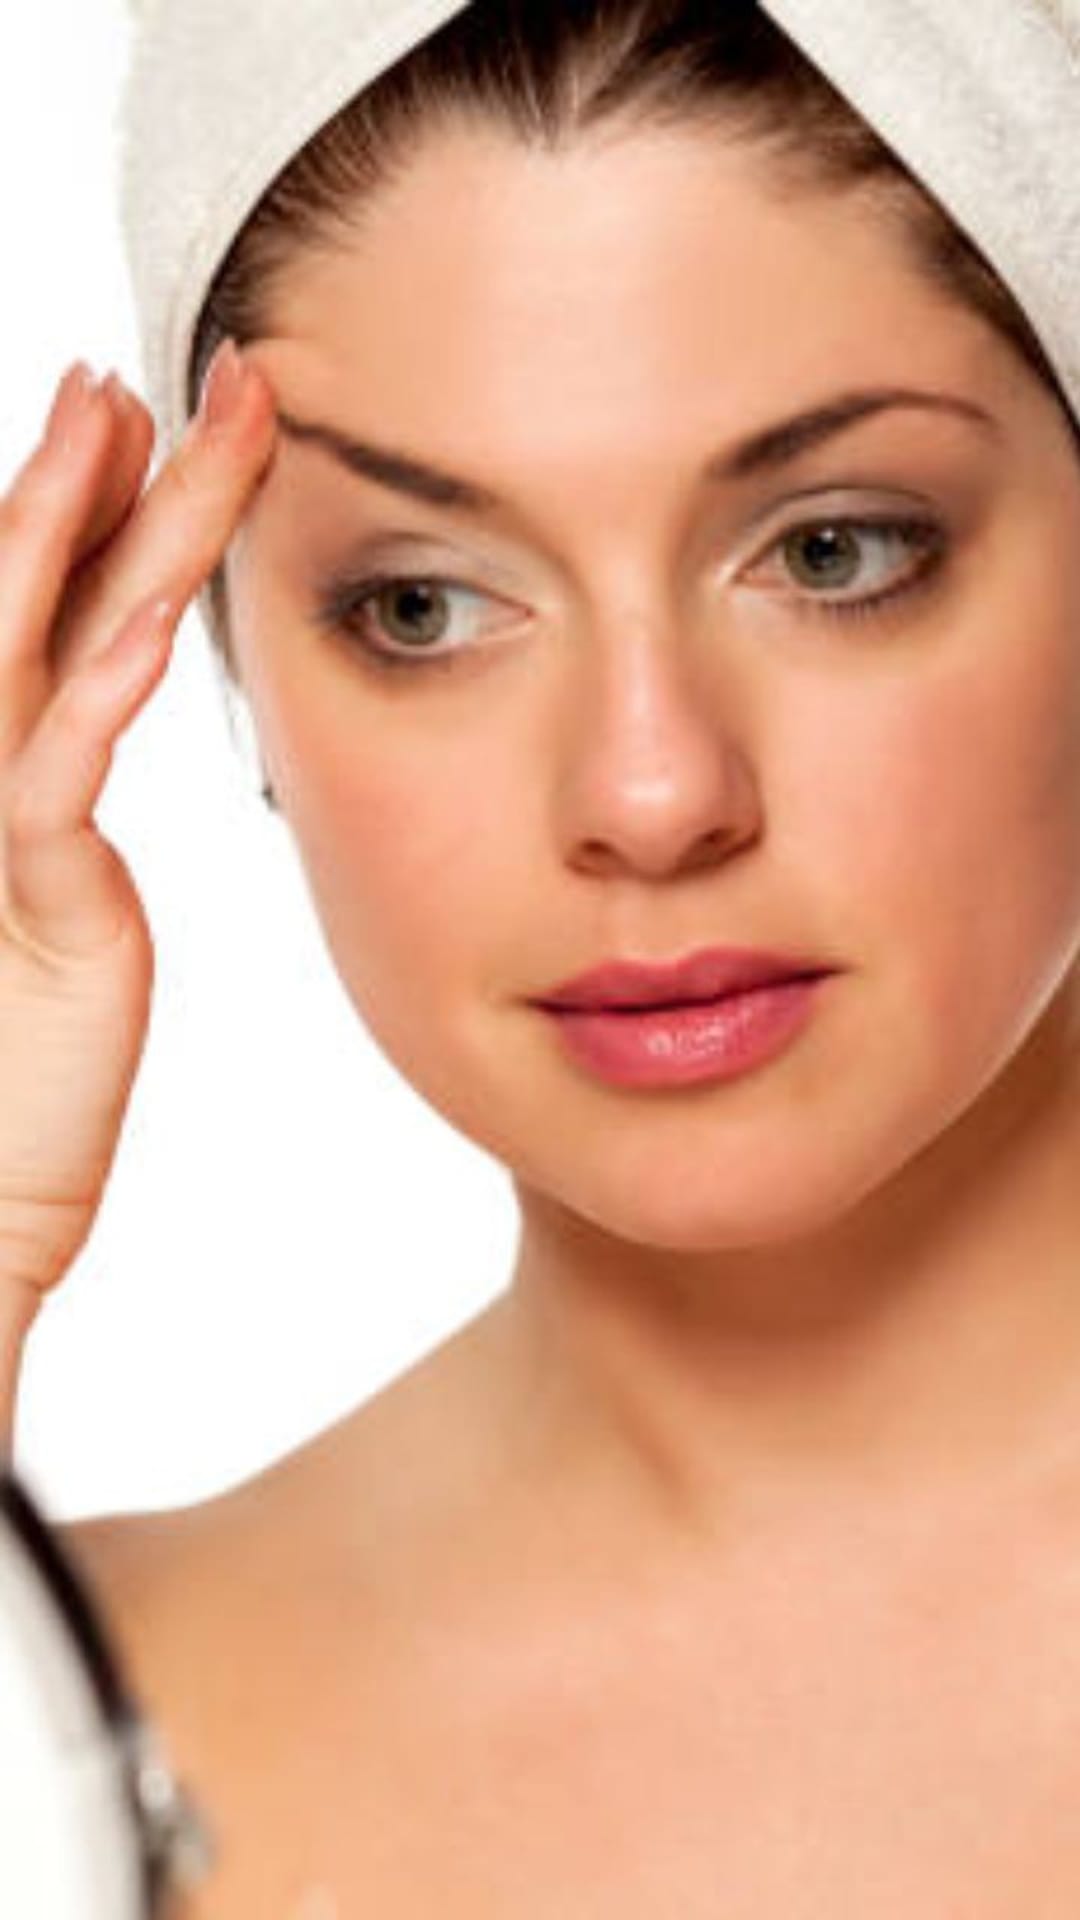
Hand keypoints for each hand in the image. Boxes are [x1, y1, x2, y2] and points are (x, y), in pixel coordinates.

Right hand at [0, 344, 275, 1327]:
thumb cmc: (10, 1104)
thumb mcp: (44, 941)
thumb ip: (52, 841)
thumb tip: (76, 765)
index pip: (37, 631)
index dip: (76, 525)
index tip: (130, 436)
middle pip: (22, 605)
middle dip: (75, 484)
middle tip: (122, 376)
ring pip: (35, 650)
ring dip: (86, 530)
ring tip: (128, 417)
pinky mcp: (17, 895)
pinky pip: (60, 769)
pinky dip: (102, 677)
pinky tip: (156, 603)